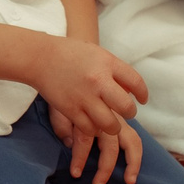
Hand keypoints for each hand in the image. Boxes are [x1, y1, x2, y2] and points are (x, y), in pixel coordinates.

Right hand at [31, 35, 146, 162]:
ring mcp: (84, 97)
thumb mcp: (97, 53)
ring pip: (110, 125)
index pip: (136, 82)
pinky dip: (94, 129)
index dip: (142, 94)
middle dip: (130, 113)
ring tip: (110, 122)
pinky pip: (90, 129)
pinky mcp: (71, 110)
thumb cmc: (70, 54)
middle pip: (126, 107)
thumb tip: (130, 91)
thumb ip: (115, 70)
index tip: (142, 100)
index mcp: (107, 63)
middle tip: (126, 112)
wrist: (40, 57)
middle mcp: (98, 81)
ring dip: (113, 126)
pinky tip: (93, 123)